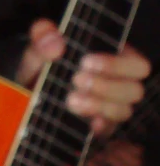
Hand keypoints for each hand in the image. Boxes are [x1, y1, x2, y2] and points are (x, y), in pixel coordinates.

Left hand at [16, 19, 150, 132]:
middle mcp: (117, 83)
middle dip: (108, 86)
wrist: (28, 92)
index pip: (136, 64)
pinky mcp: (101, 126)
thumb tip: (55, 42)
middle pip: (135, 90)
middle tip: (77, 79)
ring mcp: (110, 106)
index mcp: (111, 57)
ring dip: (99, 105)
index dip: (117, 64)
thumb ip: (42, 37)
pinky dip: (98, 125)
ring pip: (124, 111)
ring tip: (70, 99)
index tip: (85, 62)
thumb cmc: (41, 65)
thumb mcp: (38, 47)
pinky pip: (109, 129)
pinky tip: (84, 120)